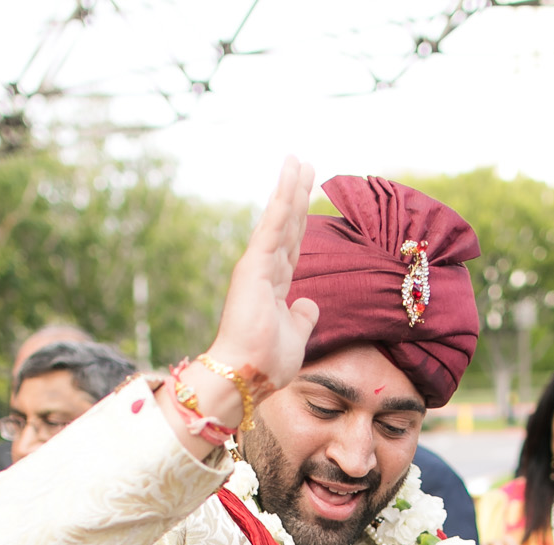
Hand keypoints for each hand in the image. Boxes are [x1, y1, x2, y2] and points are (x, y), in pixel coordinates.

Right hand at [199, 157, 320, 421]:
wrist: (244, 375)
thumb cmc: (265, 363)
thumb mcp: (296, 336)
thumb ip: (303, 317)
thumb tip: (309, 302)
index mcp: (275, 286)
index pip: (292, 245)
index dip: (301, 220)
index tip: (307, 194)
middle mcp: (265, 270)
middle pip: (287, 224)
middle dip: (296, 193)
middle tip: (303, 162)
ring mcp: (257, 266)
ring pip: (279, 219)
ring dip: (289, 188)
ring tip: (298, 160)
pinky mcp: (253, 266)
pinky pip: (272, 228)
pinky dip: (282, 203)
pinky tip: (289, 180)